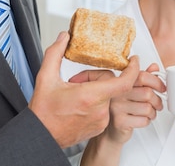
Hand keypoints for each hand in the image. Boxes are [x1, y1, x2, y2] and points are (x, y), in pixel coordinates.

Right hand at [28, 31, 139, 147]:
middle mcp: (99, 110)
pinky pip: (104, 108)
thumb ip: (55, 53)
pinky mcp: (99, 127)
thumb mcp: (45, 77)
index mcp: (90, 96)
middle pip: (110, 85)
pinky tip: (79, 104)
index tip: (134, 61)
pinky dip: (95, 102)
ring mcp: (101, 120)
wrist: (41, 136)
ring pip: (107, 96)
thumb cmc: (43, 112)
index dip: (132, 69)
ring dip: (95, 91)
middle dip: (96, 79)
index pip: (123, 82)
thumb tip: (64, 38)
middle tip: (76, 82)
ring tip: (75, 95)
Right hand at [104, 63, 164, 144]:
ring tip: (149, 113)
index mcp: (120, 82)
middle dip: (157, 101)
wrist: (111, 129)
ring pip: (147, 108)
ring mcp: (117, 107)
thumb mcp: (133, 89)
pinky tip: (141, 119)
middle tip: (157, 104)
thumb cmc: (123, 108)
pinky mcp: (120, 121)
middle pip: (148, 93)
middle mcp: (117, 93)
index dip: (156, 82)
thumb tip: (154, 66)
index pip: (142, 76)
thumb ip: (143, 77)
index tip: (161, 87)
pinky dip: (147, 121)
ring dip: (153, 113)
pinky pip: (143, 120)